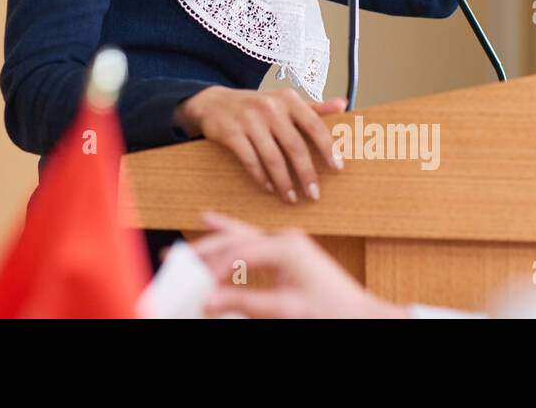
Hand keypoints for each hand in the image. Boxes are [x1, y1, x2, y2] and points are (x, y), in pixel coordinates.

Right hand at [174, 86, 345, 202]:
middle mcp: (270, 107)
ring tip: (291, 198)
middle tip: (314, 194)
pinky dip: (261, 177)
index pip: (314, 124)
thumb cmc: (256, 106)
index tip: (338, 168)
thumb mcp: (283, 102)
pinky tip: (269, 188)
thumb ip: (313, 107)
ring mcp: (249, 120)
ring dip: (284, 182)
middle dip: (306, 173)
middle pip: (294, 145)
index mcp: (287, 100)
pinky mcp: (231, 133)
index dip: (327, 147)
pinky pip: (250, 160)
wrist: (213, 103)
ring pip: (272, 157)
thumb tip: (343, 104)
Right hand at [188, 210, 409, 318]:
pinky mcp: (284, 249)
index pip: (236, 254)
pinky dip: (227, 231)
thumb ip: (245, 303)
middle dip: (202, 252)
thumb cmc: (331, 312)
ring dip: (210, 242)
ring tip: (184, 249)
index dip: (210, 269)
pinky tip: (209, 219)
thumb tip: (207, 301)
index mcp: (286, 248)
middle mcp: (283, 238)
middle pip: (232, 239)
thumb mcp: (286, 310)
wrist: (362, 316)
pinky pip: (248, 237)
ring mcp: (284, 241)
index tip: (189, 283)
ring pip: (238, 236)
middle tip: (173, 260)